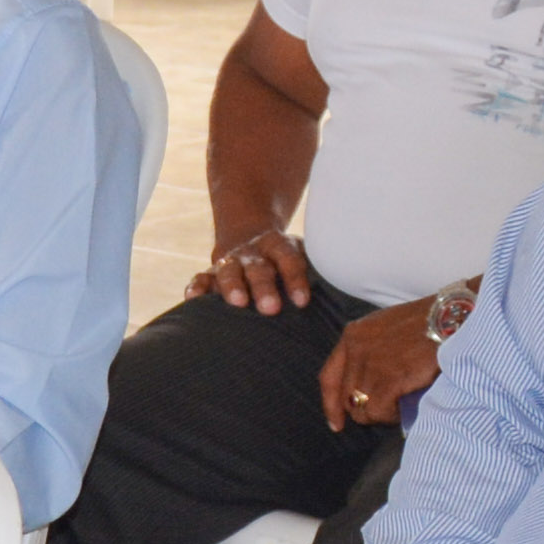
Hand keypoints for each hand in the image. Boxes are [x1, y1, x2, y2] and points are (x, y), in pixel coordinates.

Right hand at [192, 224, 313, 315]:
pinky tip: (193, 300)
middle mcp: (254, 252)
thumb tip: (351, 298)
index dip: (295, 279)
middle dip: (264, 287)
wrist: (251, 235)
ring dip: (232, 286)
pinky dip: (197, 287)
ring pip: (229, 270)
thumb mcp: (304, 257)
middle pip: (259, 267)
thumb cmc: (287, 260)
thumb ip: (319, 274)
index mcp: (280, 246)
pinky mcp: (212, 272)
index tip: (302, 302)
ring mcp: (231, 260)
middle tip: (270, 309)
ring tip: (237, 302)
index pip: (289, 260)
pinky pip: (201, 277)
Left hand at [318, 284, 463, 429]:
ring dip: (382, 414)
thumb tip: (366, 386)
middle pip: (347, 398)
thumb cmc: (427, 322)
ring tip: (401, 407)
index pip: (329, 377)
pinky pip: (380, 411)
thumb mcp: (386, 327)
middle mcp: (356, 349)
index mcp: (353, 335)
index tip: (336, 423)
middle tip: (388, 411)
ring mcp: (371, 364)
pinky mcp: (388, 378)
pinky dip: (392, 416)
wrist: (451, 317)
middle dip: (365, 409)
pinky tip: (405, 408)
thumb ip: (369, 351)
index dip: (330, 404)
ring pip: (363, 409)